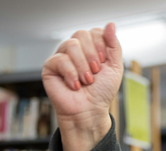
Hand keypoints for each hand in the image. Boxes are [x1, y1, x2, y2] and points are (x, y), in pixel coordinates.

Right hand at [42, 23, 123, 150]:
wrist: (90, 111)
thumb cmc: (101, 92)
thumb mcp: (115, 67)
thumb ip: (114, 45)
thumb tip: (111, 24)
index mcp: (90, 48)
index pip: (94, 32)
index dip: (101, 45)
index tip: (104, 62)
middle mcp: (75, 50)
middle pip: (81, 34)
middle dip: (92, 55)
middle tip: (95, 72)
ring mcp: (62, 57)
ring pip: (71, 45)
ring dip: (82, 66)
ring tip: (86, 81)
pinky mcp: (50, 67)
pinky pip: (59, 59)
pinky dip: (71, 74)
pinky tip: (75, 85)